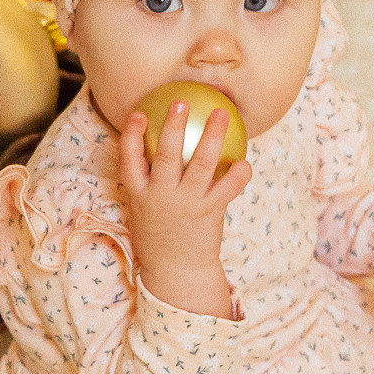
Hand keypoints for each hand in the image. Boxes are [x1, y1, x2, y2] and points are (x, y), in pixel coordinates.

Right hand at [118, 99, 252, 318]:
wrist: (176, 271)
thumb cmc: (160, 233)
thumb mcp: (143, 208)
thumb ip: (148, 181)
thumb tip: (158, 145)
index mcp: (138, 194)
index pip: (129, 160)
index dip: (131, 135)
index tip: (138, 113)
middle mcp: (160, 197)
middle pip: (165, 156)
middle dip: (172, 127)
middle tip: (181, 103)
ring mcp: (185, 204)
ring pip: (199, 165)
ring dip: (212, 137)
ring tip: (221, 115)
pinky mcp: (209, 213)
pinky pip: (226, 189)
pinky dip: (237, 175)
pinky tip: (245, 162)